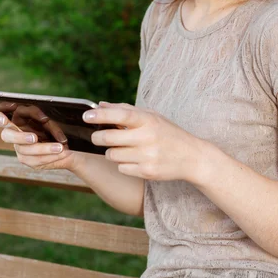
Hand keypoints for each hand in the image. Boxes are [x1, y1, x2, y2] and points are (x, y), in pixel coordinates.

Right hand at [0, 102, 75, 170]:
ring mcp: (19, 148)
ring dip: (44, 149)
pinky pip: (35, 160)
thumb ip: (46, 116)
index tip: (4, 120)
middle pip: (7, 136)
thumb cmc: (58, 125)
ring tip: (60, 147)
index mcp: (17, 118)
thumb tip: (48, 119)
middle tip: (34, 138)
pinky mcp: (27, 160)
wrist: (68, 144)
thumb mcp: (53, 117)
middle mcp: (14, 133)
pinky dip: (49, 156)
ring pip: (25, 150)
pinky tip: (61, 153)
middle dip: (20, 137)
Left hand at [83, 101, 203, 181]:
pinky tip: (135, 160)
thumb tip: (100, 105)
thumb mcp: (151, 116)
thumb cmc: (167, 133)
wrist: (191, 157)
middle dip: (98, 137)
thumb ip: (125, 109)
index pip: (120, 115)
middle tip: (97, 137)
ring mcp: (147, 156)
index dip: (100, 115)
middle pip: (109, 138)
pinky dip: (123, 164)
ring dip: (112, 152)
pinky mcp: (147, 172)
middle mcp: (147, 137)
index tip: (86, 115)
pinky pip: (121, 168)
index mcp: (148, 120)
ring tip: (123, 149)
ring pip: (112, 155)